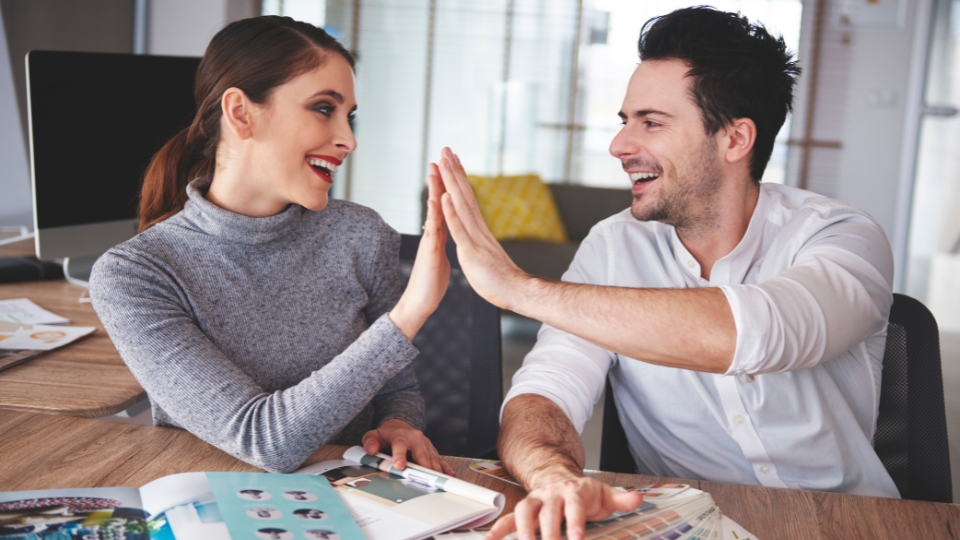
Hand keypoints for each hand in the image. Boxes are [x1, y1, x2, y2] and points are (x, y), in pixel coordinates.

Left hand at [361, 418, 454, 474]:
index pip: (400, 444)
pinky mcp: (432, 451)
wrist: (399, 427)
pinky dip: (444, 468)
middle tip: (425, 480)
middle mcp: (416, 438)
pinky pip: (439, 460)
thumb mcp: (373, 435)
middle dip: (423, 467)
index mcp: (401, 435)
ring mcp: (426, 445)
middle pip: (422, 454)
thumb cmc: (386, 435)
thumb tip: (372, 450)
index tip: (399, 466)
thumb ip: (370, 442)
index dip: (400, 455)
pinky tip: (448, 476)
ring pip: (432, 458)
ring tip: (437, 483)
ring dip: (434, 471)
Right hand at [390, 169, 449, 339]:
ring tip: (434, 170)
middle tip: (439, 156)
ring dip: (434, 189)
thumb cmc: (429, 285)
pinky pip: (433, 230)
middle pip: (437, 202)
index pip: (445, 206)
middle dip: (439, 179)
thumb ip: (439, 244)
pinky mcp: (430, 253)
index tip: (450, 168)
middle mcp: (434, 235)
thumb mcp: (439, 260)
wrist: (419, 305)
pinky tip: (435, 201)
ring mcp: (430, 242)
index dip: (448, 187)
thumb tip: (440, 235)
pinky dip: (435, 215)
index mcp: (440, 235)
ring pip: (433, 211)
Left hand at [433, 148, 528, 310]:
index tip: (452, 160)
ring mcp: (475, 238)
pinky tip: (444, 197)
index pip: (467, 199)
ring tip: (444, 162)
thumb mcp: (485, 254)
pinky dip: (451, 212)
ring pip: (460, 205)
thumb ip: (480, 241)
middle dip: (454, 171)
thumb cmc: (500, 278)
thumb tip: (477, 234)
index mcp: (479, 229)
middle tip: (446, 149)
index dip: (458, 179)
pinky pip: (459, 230)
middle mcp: (478, 228)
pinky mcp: (471, 251)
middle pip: (464, 194)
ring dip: (451, 183)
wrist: (516, 292)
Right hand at [485, 475, 643, 539]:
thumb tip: (637, 498)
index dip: (575, 523)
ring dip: (523, 529)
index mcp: (574, 491)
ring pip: (524, 511)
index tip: (576, 538)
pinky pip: (508, 519)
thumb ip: (621, 499)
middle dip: (548, 532)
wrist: (559, 478)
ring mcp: (535, 501)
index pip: (574, 506)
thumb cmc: (583, 493)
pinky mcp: (523, 509)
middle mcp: (552, 494)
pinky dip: (498, 530)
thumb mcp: (605, 494)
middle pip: (548, 512)